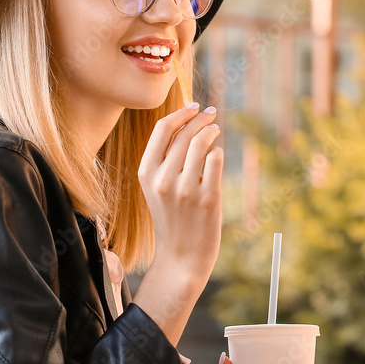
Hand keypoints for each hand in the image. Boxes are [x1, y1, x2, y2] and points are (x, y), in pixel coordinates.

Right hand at [131, 102, 222, 345]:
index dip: (181, 113)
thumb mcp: (156, 188)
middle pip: (184, 134)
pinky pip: (216, 160)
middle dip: (200, 118)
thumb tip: (187, 124)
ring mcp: (186, 189)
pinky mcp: (208, 198)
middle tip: (211, 113)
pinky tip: (217, 155)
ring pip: (201, 143)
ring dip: (210, 131)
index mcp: (146, 174)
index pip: (162, 130)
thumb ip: (165, 160)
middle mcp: (163, 179)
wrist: (181, 258)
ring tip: (215, 130)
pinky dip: (218, 152)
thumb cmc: (171, 219)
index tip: (194, 106)